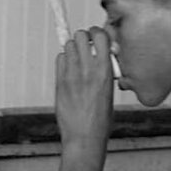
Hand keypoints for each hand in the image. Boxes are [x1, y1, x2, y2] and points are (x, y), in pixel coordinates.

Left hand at [55, 27, 114, 146]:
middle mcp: (88, 69)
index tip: (97, 38)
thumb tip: (101, 55)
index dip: (97, 33)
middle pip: (80, 36)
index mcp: (106, 71)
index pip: (100, 36)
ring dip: (73, 48)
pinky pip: (60, 59)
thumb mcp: (109, 91)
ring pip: (68, 46)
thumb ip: (105, 70)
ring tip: (77, 60)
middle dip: (83, 38)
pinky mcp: (60, 82)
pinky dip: (64, 60)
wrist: (85, 137)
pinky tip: (69, 70)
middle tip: (86, 47)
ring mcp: (72, 75)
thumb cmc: (101, 118)